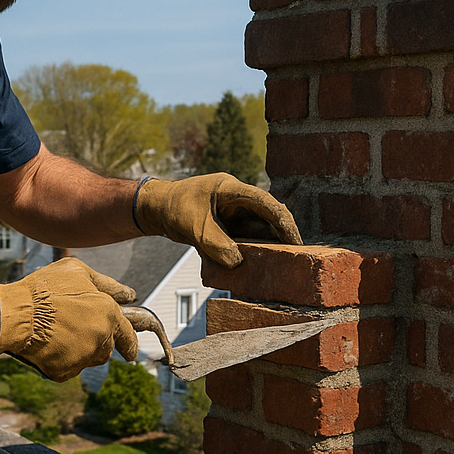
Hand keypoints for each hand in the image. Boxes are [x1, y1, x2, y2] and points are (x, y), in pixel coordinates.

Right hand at [0, 258, 138, 379]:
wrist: (14, 313)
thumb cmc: (44, 288)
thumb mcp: (78, 272)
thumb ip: (109, 284)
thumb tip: (131, 295)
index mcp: (109, 314)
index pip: (128, 335)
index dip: (129, 343)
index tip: (130, 351)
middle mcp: (101, 337)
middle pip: (107, 347)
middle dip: (98, 340)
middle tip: (76, 328)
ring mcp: (84, 357)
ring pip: (90, 358)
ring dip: (83, 350)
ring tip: (59, 332)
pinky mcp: (65, 371)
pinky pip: (70, 368)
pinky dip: (63, 359)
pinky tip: (49, 344)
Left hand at [134, 173, 302, 267]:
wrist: (156, 209)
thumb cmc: (173, 208)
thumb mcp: (194, 228)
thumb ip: (215, 245)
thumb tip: (237, 262)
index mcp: (231, 189)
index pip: (266, 203)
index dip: (283, 222)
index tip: (295, 241)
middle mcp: (237, 199)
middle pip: (268, 215)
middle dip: (282, 235)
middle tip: (296, 256)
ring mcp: (233, 212)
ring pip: (258, 228)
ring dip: (268, 244)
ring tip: (282, 264)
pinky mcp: (228, 225)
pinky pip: (246, 237)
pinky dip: (252, 250)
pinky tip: (259, 265)